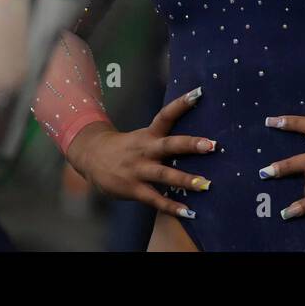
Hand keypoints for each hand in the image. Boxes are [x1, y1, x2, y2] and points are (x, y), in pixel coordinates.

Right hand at [66, 87, 216, 218]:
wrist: (91, 157)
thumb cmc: (126, 148)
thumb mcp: (142, 137)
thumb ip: (164, 138)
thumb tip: (196, 138)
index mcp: (148, 135)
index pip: (165, 115)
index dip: (181, 104)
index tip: (198, 93)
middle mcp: (145, 150)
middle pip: (169, 144)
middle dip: (190, 144)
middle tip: (212, 145)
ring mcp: (138, 170)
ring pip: (164, 174)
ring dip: (185, 179)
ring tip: (205, 184)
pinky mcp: (133, 189)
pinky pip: (154, 199)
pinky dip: (171, 206)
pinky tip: (188, 212)